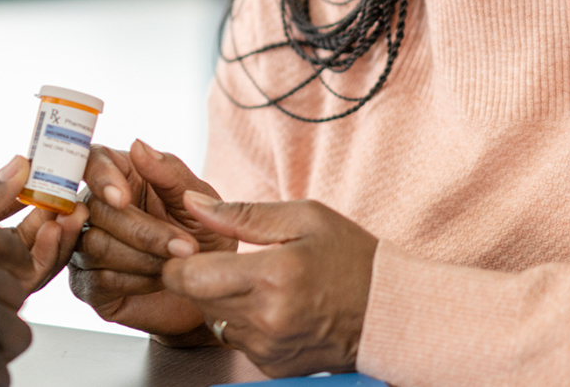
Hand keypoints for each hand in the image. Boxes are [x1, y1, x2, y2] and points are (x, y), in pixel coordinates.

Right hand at [68, 141, 235, 340]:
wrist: (210, 288)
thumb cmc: (205, 235)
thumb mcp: (199, 200)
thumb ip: (169, 173)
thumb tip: (137, 145)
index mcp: (120, 176)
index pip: (92, 162)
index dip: (101, 178)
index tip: (122, 199)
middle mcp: (95, 208)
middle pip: (97, 210)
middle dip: (144, 232)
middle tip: (186, 247)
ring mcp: (85, 246)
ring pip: (96, 245)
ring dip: (144, 258)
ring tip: (176, 264)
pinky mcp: (87, 284)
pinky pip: (99, 280)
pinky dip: (136, 282)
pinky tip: (159, 280)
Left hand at [161, 192, 377, 377]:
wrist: (391, 315)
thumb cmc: (352, 259)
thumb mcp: (304, 218)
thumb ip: (240, 213)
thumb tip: (191, 202)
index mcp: (272, 276)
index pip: (190, 278)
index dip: (177, 262)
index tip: (189, 249)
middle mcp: (267, 319)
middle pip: (195, 300)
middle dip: (197, 278)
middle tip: (223, 260)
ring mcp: (269, 348)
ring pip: (213, 321)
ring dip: (219, 300)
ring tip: (253, 281)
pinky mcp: (273, 366)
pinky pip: (235, 340)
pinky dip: (242, 322)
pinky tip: (269, 306)